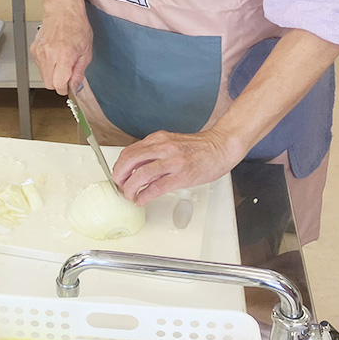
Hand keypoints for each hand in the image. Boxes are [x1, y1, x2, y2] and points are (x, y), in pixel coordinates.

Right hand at [32, 11, 93, 94]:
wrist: (63, 10)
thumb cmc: (76, 25)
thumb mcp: (86, 51)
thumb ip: (79, 71)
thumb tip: (75, 85)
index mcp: (64, 55)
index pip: (59, 85)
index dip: (65, 88)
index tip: (69, 86)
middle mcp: (49, 54)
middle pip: (49, 84)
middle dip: (58, 83)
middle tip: (67, 74)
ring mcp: (39, 52)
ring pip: (43, 76)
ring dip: (52, 74)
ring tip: (61, 60)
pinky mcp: (34, 50)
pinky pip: (40, 66)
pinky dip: (47, 65)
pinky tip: (54, 55)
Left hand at [111, 129, 244, 205]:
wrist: (220, 147)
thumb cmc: (197, 147)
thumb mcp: (170, 142)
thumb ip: (154, 150)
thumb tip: (135, 165)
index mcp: (158, 138)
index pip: (129, 151)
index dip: (119, 166)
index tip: (118, 175)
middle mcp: (163, 147)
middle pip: (130, 161)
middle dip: (119, 176)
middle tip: (119, 186)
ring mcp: (172, 162)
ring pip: (140, 175)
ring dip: (130, 188)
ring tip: (129, 195)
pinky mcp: (181, 176)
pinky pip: (156, 188)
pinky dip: (144, 196)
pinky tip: (141, 200)